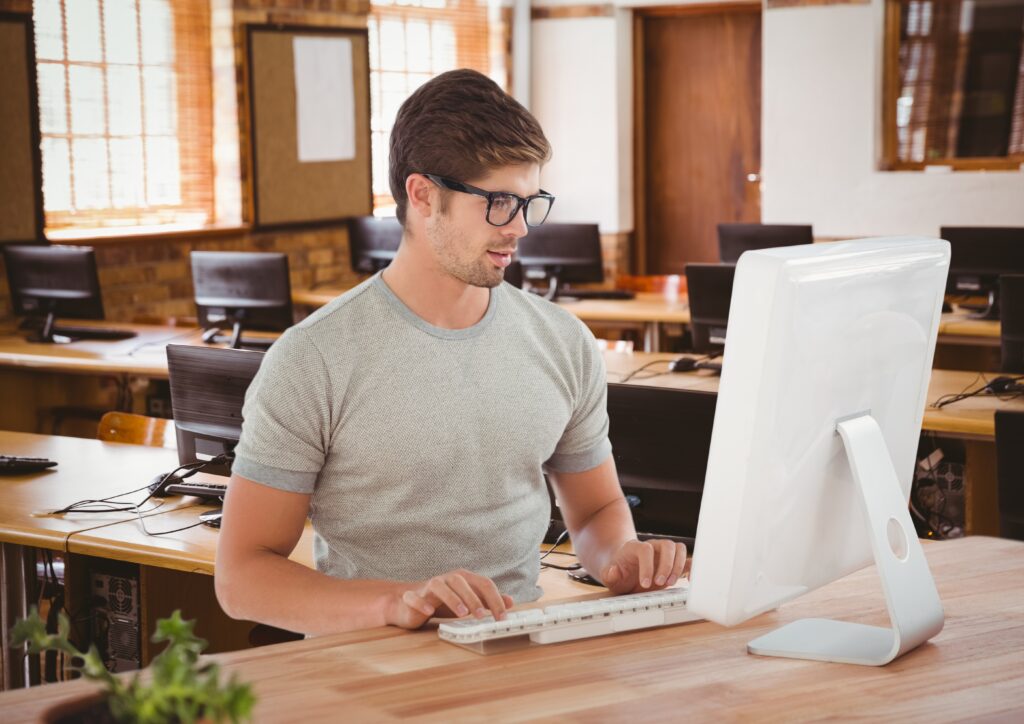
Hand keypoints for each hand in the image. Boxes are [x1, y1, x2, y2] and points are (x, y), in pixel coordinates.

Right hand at [387, 569, 513, 629]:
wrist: (408, 602)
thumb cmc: (441, 601)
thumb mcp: (467, 601)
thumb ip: (487, 601)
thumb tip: (510, 601)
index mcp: (463, 579)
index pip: (483, 583)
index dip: (494, 599)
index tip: (502, 617)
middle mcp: (446, 579)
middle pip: (462, 581)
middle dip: (474, 598)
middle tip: (483, 616)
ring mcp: (428, 586)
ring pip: (439, 585)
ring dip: (452, 598)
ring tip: (462, 614)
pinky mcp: (412, 596)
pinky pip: (415, 597)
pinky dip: (422, 602)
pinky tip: (429, 612)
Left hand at [600, 539, 687, 594]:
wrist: (624, 570)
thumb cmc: (618, 571)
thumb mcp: (609, 575)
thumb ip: (609, 574)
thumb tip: (613, 571)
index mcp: (635, 547)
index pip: (646, 549)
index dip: (647, 566)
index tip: (645, 584)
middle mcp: (652, 546)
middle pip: (666, 545)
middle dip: (666, 565)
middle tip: (661, 583)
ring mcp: (664, 553)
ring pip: (679, 549)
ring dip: (678, 566)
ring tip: (670, 583)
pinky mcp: (673, 562)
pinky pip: (687, 559)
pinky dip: (691, 567)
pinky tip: (689, 580)